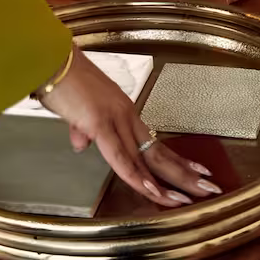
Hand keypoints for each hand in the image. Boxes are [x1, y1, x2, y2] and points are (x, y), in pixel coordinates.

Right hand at [38, 50, 219, 207]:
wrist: (49, 59)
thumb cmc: (61, 81)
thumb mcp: (75, 111)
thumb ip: (82, 130)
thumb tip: (81, 145)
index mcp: (124, 114)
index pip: (156, 143)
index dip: (179, 160)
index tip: (198, 172)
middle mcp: (127, 116)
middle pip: (161, 153)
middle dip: (186, 175)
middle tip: (210, 190)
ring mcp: (116, 119)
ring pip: (146, 158)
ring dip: (166, 182)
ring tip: (184, 200)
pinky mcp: (100, 123)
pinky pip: (120, 156)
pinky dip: (135, 175)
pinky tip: (149, 189)